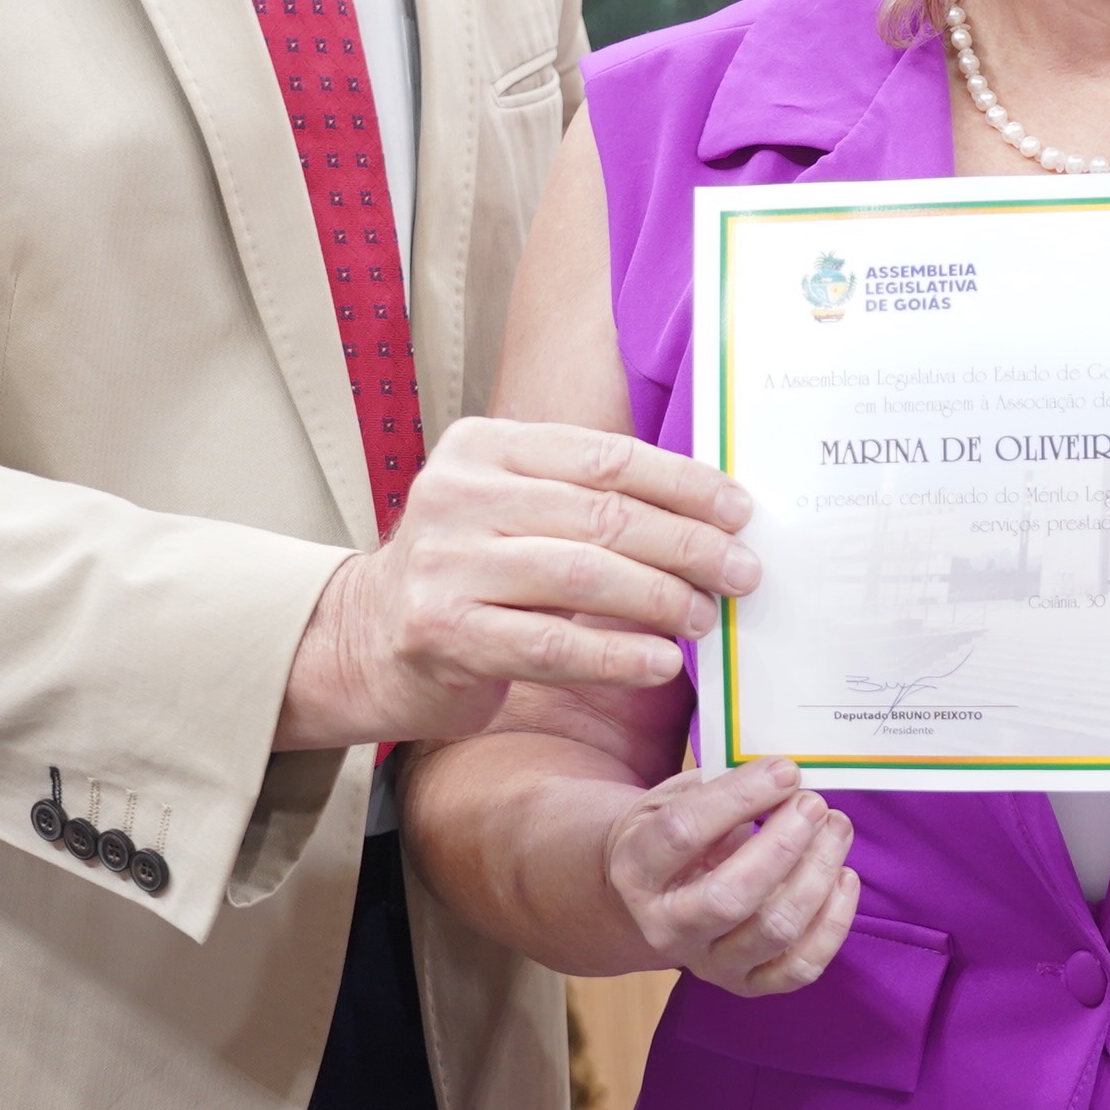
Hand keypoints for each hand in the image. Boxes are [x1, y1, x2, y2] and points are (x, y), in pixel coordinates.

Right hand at [276, 417, 759, 750]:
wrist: (368, 638)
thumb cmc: (469, 570)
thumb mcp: (511, 507)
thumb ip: (585, 496)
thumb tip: (711, 511)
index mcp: (483, 447)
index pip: (606, 457)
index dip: (683, 483)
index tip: (739, 511)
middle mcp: (458, 495)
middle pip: (602, 516)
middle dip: (687, 544)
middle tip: (741, 571)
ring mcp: (446, 565)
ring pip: (582, 576)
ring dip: (661, 599)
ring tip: (706, 617)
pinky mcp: (444, 633)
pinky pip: (553, 645)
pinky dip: (618, 654)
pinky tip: (662, 662)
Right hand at [604, 759, 861, 997]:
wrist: (654, 895)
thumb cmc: (673, 834)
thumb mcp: (676, 798)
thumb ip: (722, 787)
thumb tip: (787, 778)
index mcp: (636, 869)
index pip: (683, 833)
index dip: (740, 796)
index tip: (785, 770)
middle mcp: (666, 927)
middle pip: (730, 896)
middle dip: (784, 844)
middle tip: (813, 804)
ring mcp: (707, 963)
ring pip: (774, 930)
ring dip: (818, 873)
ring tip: (835, 828)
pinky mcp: (747, 984)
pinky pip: (800, 967)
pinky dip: (834, 922)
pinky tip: (844, 876)